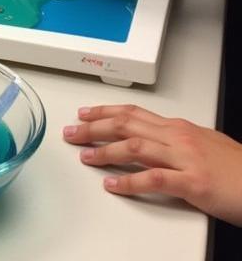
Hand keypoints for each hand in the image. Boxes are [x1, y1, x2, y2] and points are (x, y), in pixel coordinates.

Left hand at [64, 104, 241, 224]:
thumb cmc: (239, 169)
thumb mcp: (204, 144)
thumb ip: (178, 140)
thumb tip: (158, 137)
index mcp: (178, 128)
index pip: (133, 113)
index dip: (105, 111)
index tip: (84, 113)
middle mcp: (177, 137)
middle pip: (126, 125)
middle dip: (94, 127)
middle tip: (72, 132)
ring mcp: (185, 159)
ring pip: (134, 147)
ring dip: (105, 151)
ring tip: (84, 156)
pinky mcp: (193, 183)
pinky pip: (154, 179)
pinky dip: (129, 181)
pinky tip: (112, 185)